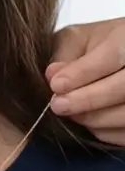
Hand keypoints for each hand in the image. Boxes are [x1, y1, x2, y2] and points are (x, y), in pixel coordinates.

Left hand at [48, 19, 124, 144]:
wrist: (123, 57)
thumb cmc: (99, 46)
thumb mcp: (79, 39)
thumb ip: (65, 54)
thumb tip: (53, 76)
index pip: (113, 54)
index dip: (84, 72)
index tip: (57, 85)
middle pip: (124, 87)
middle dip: (88, 99)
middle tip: (58, 105)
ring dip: (94, 118)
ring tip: (70, 112)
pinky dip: (104, 130)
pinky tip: (88, 120)